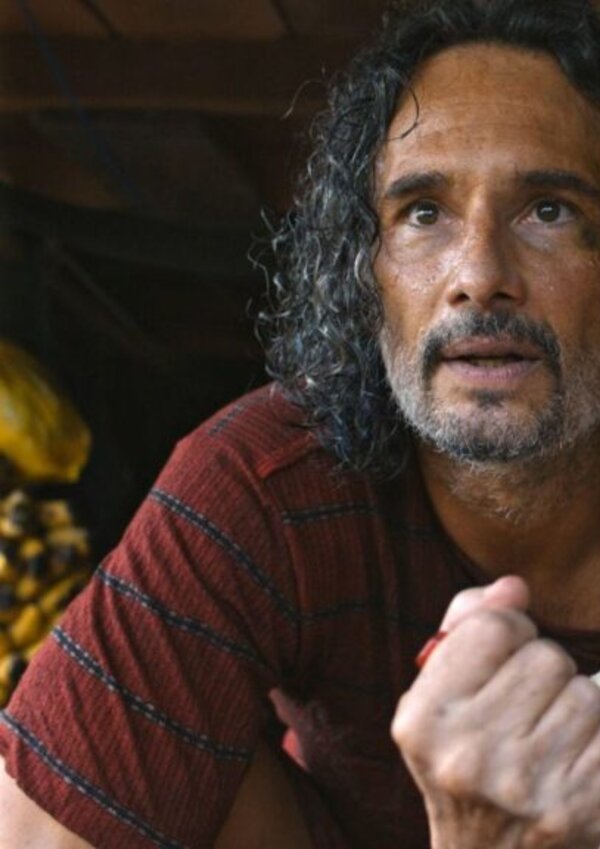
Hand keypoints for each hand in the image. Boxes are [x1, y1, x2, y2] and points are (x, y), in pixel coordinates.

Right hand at [392, 577, 599, 848]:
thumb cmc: (463, 757)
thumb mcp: (440, 693)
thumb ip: (468, 623)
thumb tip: (515, 585)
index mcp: (424, 719)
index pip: (494, 628)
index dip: (509, 632)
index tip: (504, 654)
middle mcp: (469, 754)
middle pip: (547, 657)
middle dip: (544, 670)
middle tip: (526, 705)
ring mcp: (528, 788)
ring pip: (585, 694)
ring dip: (576, 705)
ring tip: (550, 735)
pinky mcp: (580, 808)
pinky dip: (597, 735)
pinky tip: (574, 757)